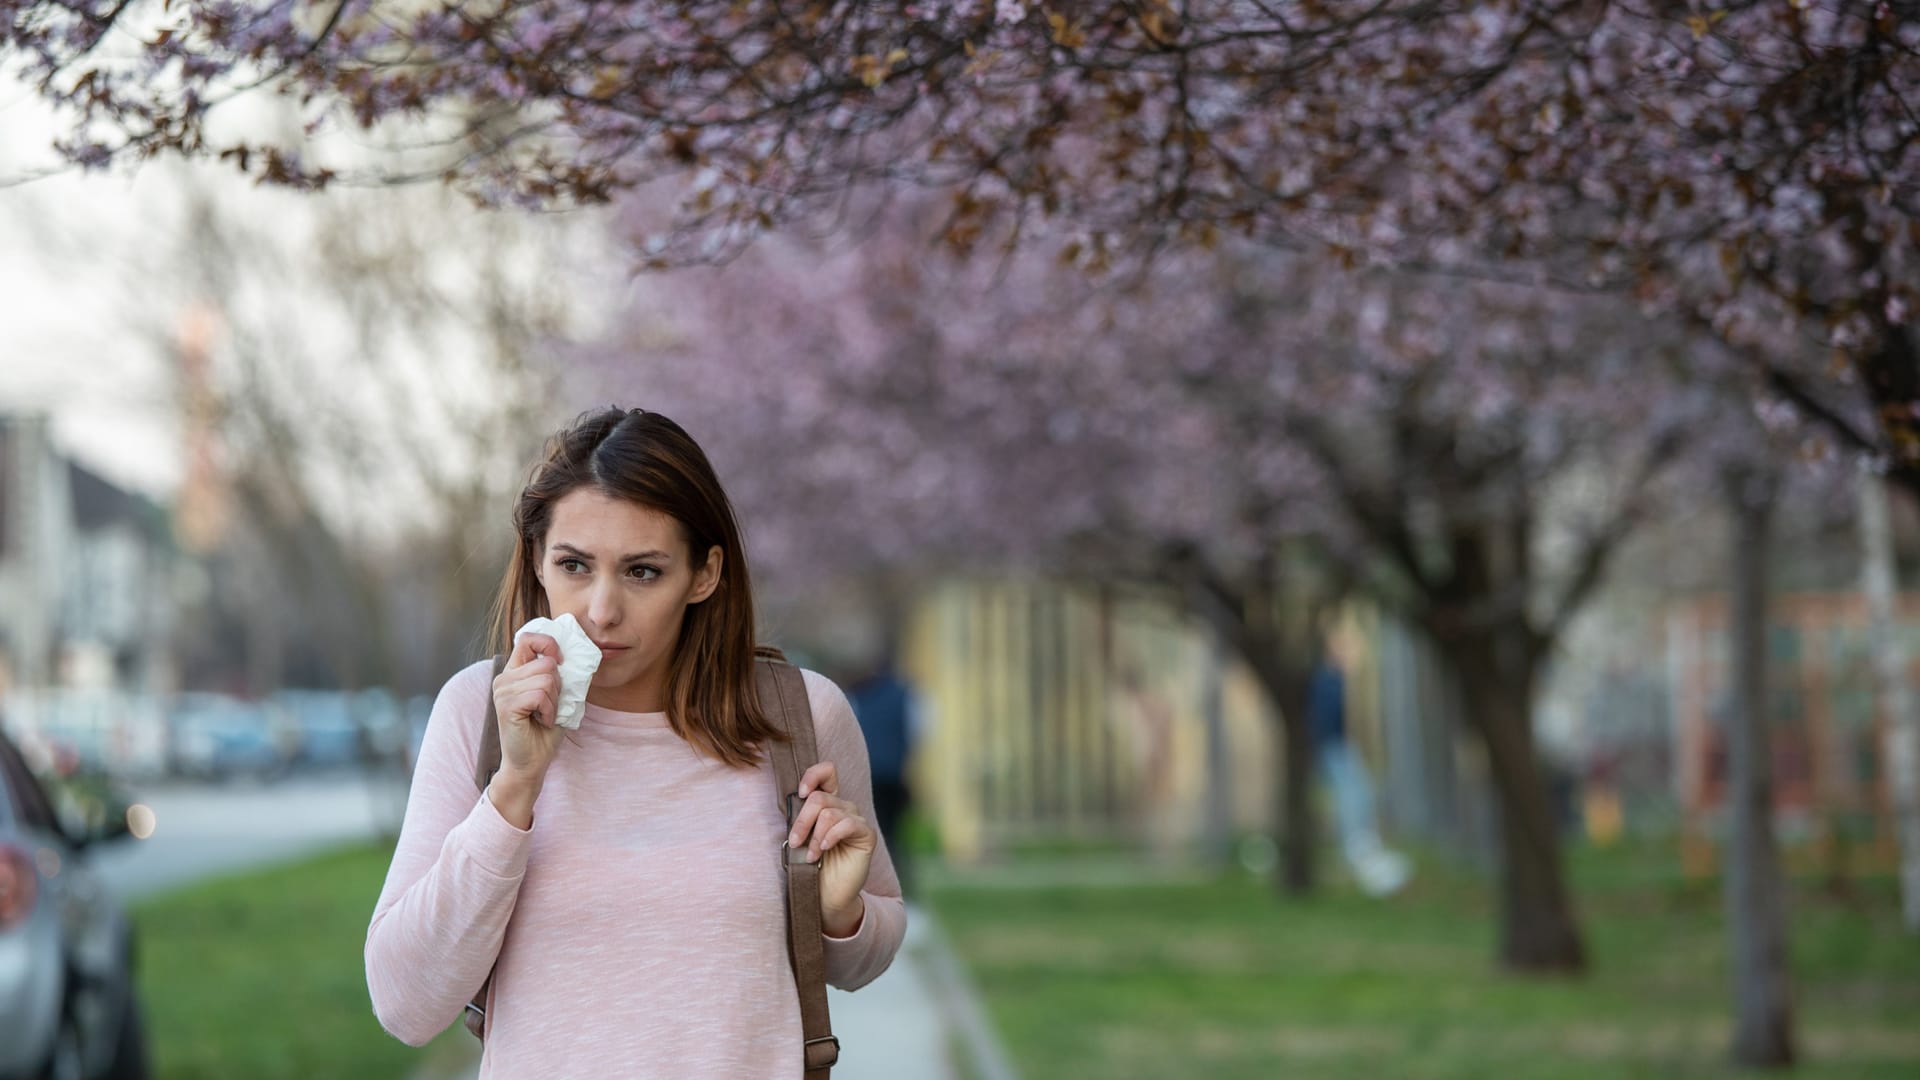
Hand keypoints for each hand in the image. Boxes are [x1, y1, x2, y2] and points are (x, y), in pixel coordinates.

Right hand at [491, 633, 567, 793]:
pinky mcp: (506, 706)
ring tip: (543, 715)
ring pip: (546, 679)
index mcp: (514, 672)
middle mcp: (504, 678)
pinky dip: (549, 711)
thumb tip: (579, 654)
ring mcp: (502, 692)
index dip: (548, 645)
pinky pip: (541, 695)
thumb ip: (560, 674)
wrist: (531, 762)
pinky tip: (541, 721)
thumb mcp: (556, 696)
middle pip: (546, 663)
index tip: (560, 661)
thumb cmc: (544, 730)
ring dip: (554, 701)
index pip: (528, 639)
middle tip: (549, 705)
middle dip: (558, 686)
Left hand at [785, 762, 875, 935]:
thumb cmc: (810, 867)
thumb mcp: (801, 838)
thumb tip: (794, 801)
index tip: (799, 793)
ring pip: (830, 812)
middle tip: (796, 841)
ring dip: (815, 835)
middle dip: (803, 820)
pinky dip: (831, 836)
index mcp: (827, 804)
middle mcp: (843, 808)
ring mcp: (856, 820)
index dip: (813, 775)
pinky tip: (824, 850)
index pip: (827, 772)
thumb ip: (801, 818)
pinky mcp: (866, 835)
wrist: (825, 896)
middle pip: (820, 797)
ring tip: (811, 855)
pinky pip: (848, 824)